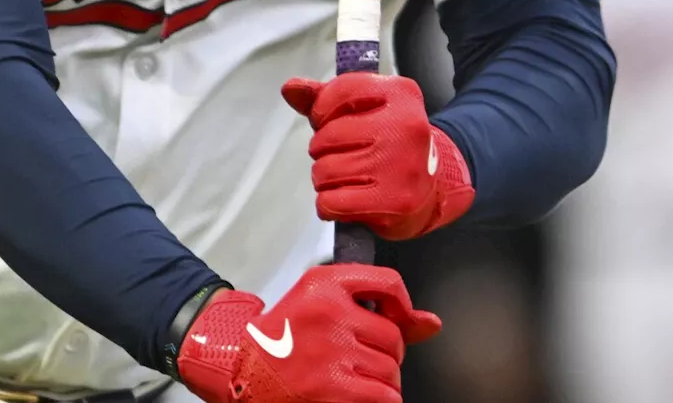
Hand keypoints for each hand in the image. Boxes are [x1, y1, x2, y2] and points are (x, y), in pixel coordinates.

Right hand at [177, 265, 440, 402]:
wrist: (240, 366)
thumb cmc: (282, 336)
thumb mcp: (320, 303)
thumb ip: (377, 306)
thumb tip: (432, 324)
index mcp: (324, 284)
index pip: (388, 283)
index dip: (401, 307)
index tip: (396, 320)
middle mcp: (329, 312)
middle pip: (394, 336)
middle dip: (382, 353)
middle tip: (353, 357)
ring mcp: (332, 352)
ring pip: (391, 370)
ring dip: (379, 381)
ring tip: (349, 378)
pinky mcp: (334, 388)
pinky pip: (385, 396)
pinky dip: (376, 400)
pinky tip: (353, 394)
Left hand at [281, 73, 474, 239]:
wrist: (432, 190)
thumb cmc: (388, 145)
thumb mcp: (363, 110)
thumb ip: (325, 97)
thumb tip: (291, 88)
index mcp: (400, 94)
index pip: (339, 91)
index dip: (322, 110)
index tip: (328, 121)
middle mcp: (404, 126)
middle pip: (327, 136)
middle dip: (323, 150)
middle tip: (343, 156)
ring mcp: (401, 165)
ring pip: (325, 171)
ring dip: (325, 179)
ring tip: (346, 178)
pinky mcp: (394, 201)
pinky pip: (331, 203)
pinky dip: (329, 205)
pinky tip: (346, 199)